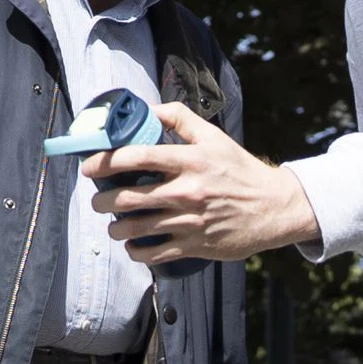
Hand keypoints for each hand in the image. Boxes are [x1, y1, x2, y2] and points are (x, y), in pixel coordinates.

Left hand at [92, 103, 317, 264]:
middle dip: (102, 201)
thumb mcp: (214, 137)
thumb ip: (178, 118)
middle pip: (129, 197)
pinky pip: (154, 253)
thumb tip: (144, 109)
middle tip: (97, 201)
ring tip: (113, 225)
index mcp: (191, 161)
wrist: (274, 208)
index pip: (139, 156)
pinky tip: (133, 245)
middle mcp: (188, 191)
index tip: (89, 167)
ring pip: (136, 228)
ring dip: (115, 228)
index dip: (106, 161)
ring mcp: (190, 221)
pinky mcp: (195, 245)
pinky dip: (136, 251)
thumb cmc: (240, 170)